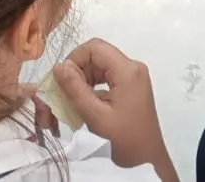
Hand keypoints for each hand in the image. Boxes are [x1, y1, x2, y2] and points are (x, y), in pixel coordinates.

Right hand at [52, 40, 168, 171]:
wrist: (145, 157)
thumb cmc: (122, 138)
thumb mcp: (95, 115)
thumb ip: (75, 89)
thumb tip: (59, 66)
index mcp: (127, 70)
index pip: (95, 47)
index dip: (74, 58)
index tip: (61, 79)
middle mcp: (132, 67)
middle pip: (97, 56)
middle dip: (77, 71)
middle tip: (62, 93)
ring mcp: (133, 77)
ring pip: (100, 67)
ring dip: (82, 80)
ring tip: (71, 100)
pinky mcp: (131, 87)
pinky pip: (106, 78)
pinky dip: (92, 87)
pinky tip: (83, 103)